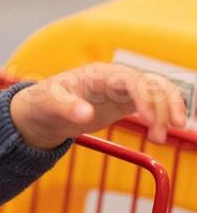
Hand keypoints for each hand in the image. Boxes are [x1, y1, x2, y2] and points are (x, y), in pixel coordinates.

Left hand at [10, 62, 188, 147]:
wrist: (44, 110)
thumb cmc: (45, 103)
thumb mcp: (50, 105)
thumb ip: (67, 108)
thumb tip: (85, 114)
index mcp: (98, 74)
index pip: (130, 79)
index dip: (144, 97)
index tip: (149, 121)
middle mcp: (115, 77)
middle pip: (150, 85)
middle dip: (161, 108)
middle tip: (158, 137)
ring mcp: (122, 88)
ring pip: (157, 92)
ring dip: (167, 111)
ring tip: (160, 138)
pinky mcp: (126, 101)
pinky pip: (153, 101)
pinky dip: (164, 112)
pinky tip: (166, 128)